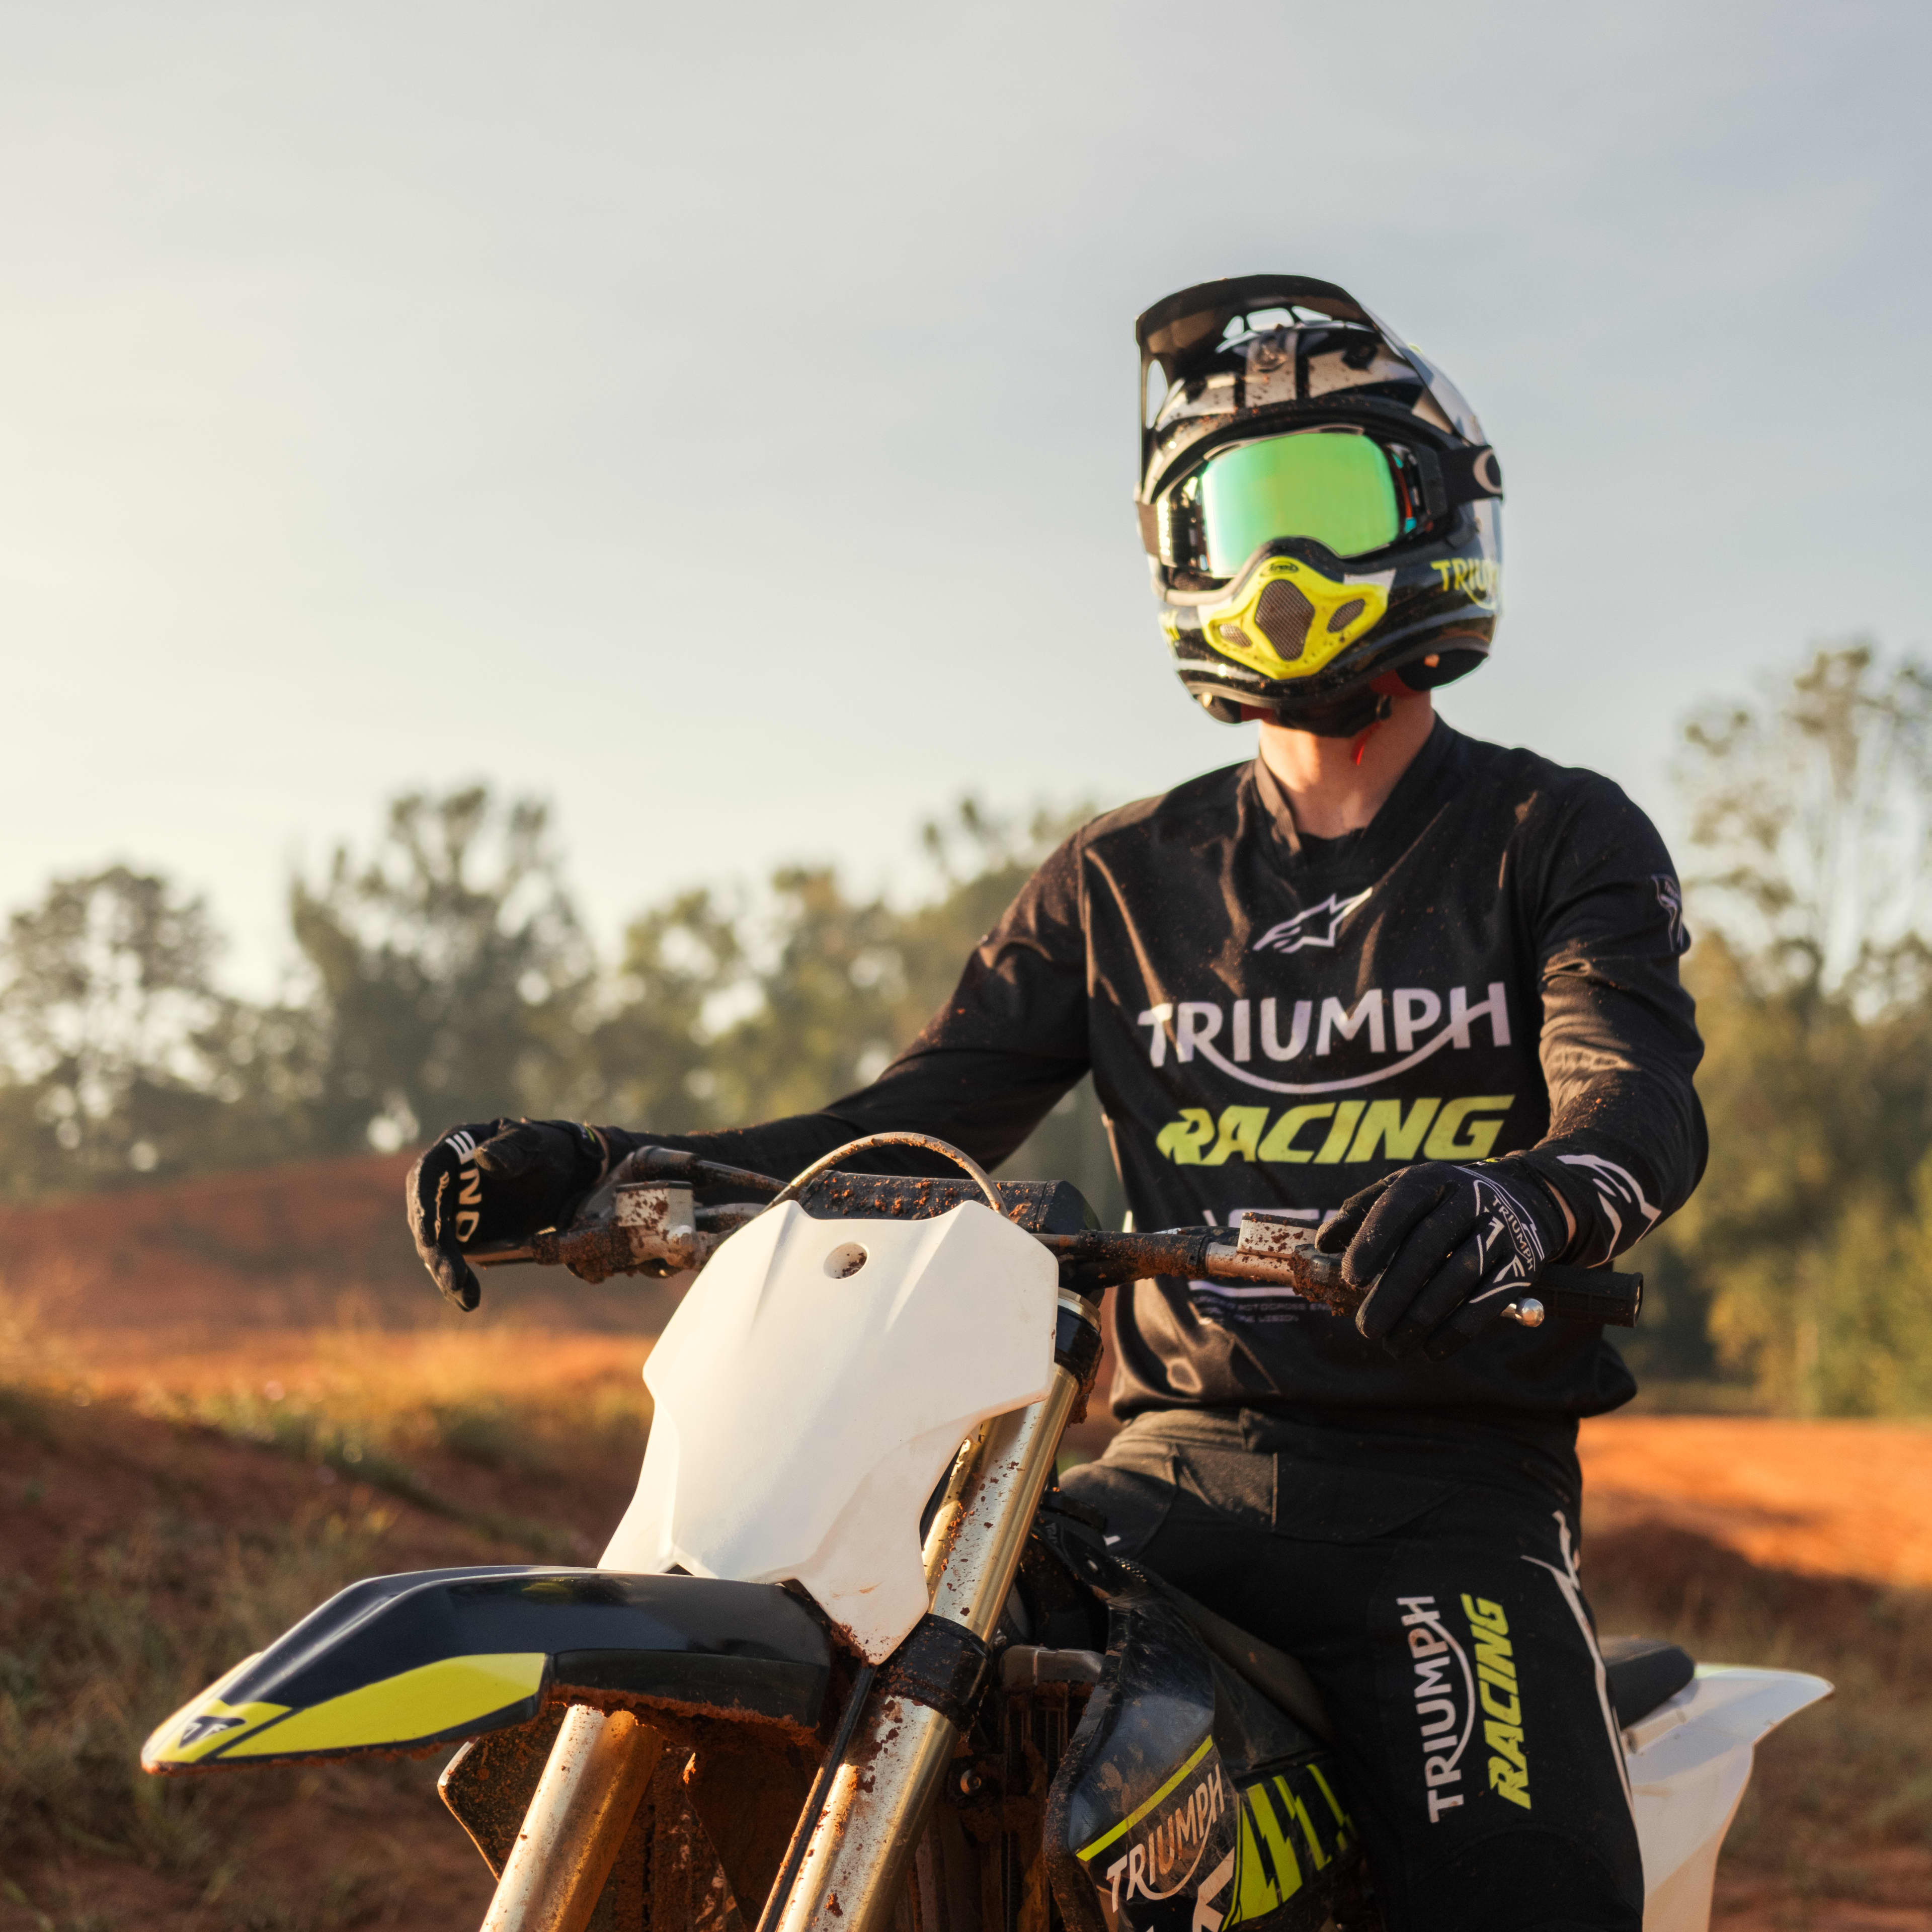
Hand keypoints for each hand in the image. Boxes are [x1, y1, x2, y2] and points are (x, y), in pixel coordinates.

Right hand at [406, 1118, 607, 1310]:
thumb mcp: (535, 1144)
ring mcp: (450, 1209)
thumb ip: (513, 1149)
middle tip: (453, 1281)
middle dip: (438, 1251)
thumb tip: (484, 1158)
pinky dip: (458, 1279)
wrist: (565, 1172)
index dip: (426, 1207)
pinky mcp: (463, 1233)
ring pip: (436, 1243)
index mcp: (454, 1150)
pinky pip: (454, 1257)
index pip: (428, 1176)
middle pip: (427, 1217)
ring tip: (466, 1298)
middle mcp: (442, 1182)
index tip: (430, 1238)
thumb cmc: (546, 1148)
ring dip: (445, 1272)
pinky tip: (467, 1300)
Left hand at [1318, 1159, 1566, 1360]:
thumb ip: (1361, 1212)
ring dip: (1422, 1317)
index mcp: (1431, 1178)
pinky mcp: (1522, 1263)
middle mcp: (1469, 1199)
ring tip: (1392, 1345)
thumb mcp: (1404, 1191)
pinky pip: (1488, 1300)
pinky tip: (1431, 1350)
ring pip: (1458, 1277)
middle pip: (1427, 1247)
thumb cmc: (1441, 1202)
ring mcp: (1500, 1230)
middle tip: (1366, 1329)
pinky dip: (1458, 1330)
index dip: (1373, 1242)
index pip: (1399, 1206)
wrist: (1523, 1200)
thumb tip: (1322, 1244)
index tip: (1351, 1279)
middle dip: (1393, 1292)